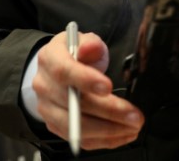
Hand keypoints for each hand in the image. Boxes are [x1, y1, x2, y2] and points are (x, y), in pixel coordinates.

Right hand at [33, 31, 143, 150]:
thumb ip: (90, 43)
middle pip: (74, 104)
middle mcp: (44, 86)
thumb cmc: (75, 54)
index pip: (64, 71)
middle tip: (133, 114)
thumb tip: (90, 48)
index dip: (85, 80)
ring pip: (76, 126)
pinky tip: (123, 134)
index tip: (108, 87)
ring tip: (132, 126)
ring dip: (108, 129)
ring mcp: (48, 109)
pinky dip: (104, 139)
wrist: (55, 69)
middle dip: (108, 111)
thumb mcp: (83, 39)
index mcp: (49, 59)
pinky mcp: (55, 126)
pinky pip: (79, 138)